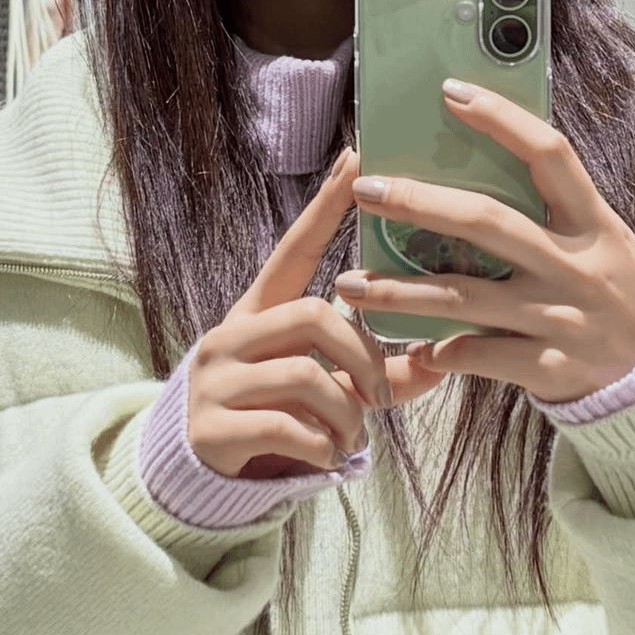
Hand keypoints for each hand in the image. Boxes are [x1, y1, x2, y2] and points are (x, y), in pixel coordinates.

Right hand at [187, 148, 446, 479]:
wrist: (194, 477)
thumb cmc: (271, 418)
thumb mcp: (321, 390)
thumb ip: (375, 374)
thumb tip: (440, 361)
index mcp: (259, 313)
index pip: (295, 248)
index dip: (327, 206)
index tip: (358, 158)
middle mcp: (231, 333)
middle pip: (316, 313)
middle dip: (362, 355)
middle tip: (380, 396)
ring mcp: (216, 379)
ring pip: (306, 374)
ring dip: (347, 412)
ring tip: (351, 436)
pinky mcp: (211, 427)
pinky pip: (285, 425)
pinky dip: (323, 445)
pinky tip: (329, 458)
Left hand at [334, 79, 634, 404]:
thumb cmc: (609, 279)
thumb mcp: (595, 232)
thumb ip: (546, 201)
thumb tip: (474, 148)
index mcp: (590, 220)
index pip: (549, 154)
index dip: (501, 118)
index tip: (450, 92)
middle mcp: (574, 264)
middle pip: (486, 221)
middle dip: (418, 202)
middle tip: (365, 189)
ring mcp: (560, 318)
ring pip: (464, 297)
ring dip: (398, 291)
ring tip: (349, 283)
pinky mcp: (548, 367)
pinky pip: (478, 354)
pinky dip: (439, 349)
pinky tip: (411, 345)